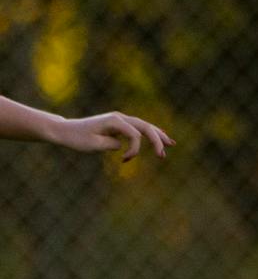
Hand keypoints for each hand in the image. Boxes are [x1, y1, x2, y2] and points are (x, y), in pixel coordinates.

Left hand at [51, 111, 173, 161]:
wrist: (64, 130)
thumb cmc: (76, 138)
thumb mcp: (93, 145)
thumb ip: (111, 144)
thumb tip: (122, 145)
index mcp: (114, 121)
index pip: (135, 135)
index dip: (135, 149)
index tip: (124, 161)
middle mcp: (119, 117)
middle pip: (145, 127)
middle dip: (157, 140)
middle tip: (163, 154)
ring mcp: (120, 119)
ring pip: (145, 126)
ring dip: (158, 135)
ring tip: (171, 144)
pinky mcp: (118, 124)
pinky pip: (139, 128)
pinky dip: (150, 133)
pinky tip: (160, 137)